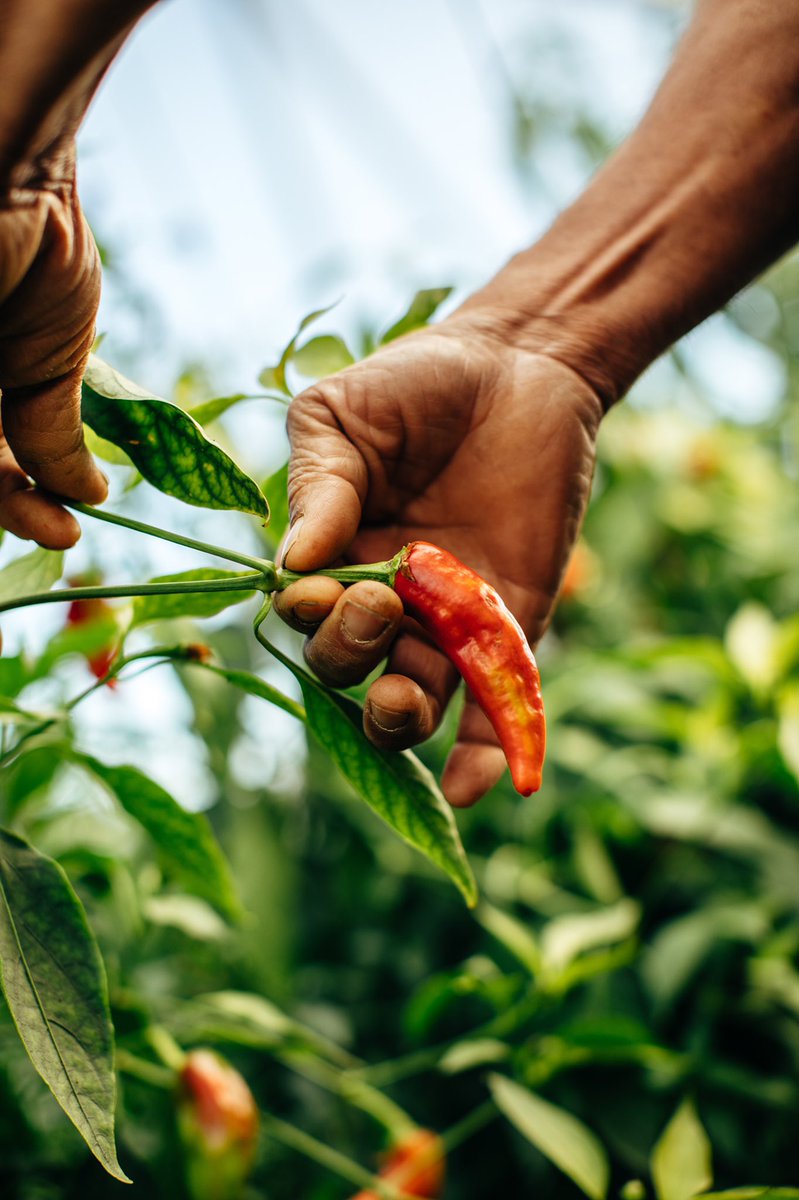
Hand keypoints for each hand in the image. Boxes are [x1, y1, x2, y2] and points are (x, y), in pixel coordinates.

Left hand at [0, 146, 107, 550]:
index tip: (65, 532)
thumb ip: (55, 430)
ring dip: (1, 500)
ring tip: (54, 529)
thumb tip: (90, 495)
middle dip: (9, 507)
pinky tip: (29, 498)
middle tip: (59, 536)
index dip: (20, 499)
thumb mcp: (55, 358)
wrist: (10, 167)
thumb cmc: (39, 246)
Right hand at [276, 321, 602, 805]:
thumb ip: (317, 486)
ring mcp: (447, 623)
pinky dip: (482, 755)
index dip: (305, 617)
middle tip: (378, 602)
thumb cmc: (418, 383)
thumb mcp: (341, 417)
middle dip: (349, 653)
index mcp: (331, 557)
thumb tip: (291, 566)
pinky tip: (471, 788)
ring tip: (401, 699)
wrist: (522, 367)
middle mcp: (384, 603)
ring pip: (408, 704)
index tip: (317, 589)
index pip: (302, 617)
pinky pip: (492, 707)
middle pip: (346, 669)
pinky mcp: (510, 631)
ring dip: (396, 720)